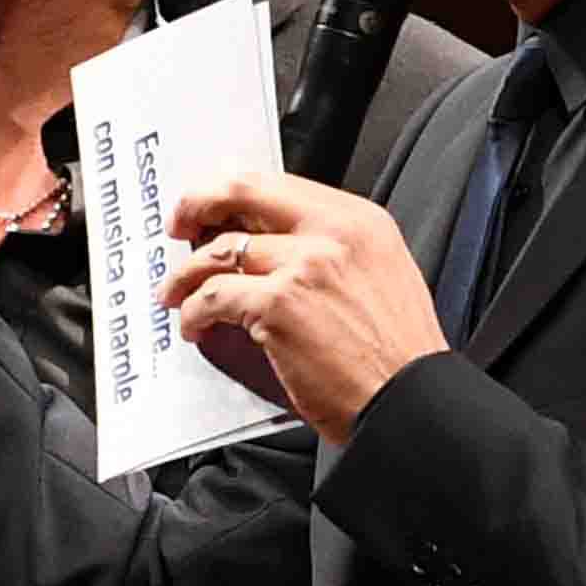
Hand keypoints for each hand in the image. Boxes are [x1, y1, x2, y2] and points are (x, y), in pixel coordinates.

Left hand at [160, 174, 446, 445]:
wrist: (409, 400)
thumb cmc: (397, 355)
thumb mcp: (382, 276)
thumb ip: (334, 252)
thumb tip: (276, 246)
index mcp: (360, 222)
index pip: (280, 186)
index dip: (235, 194)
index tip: (213, 207)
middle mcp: (332, 234)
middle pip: (243, 195)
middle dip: (198, 204)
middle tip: (179, 225)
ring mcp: (303, 266)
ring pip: (219, 251)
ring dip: (187, 275)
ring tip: (177, 294)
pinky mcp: (278, 305)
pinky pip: (214, 296)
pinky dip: (194, 311)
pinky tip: (195, 325)